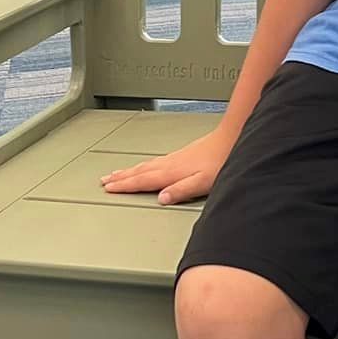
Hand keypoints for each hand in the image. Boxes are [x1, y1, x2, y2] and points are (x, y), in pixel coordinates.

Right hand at [100, 130, 232, 204]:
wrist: (233, 138)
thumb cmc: (221, 161)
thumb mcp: (202, 182)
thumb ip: (181, 190)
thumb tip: (161, 199)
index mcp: (171, 172)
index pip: (142, 180)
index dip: (124, 186)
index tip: (108, 188)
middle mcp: (170, 163)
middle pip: (139, 171)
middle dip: (121, 177)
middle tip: (104, 180)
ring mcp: (175, 157)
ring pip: (145, 164)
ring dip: (129, 169)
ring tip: (117, 172)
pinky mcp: (182, 153)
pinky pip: (155, 160)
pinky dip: (144, 164)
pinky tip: (146, 165)